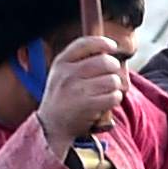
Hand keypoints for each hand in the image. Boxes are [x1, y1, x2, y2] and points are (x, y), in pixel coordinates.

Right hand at [33, 31, 130, 154]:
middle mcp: (68, 74)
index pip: (85, 44)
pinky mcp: (87, 105)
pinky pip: (114, 96)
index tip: (113, 46)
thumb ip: (80, 62)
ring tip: (105, 92)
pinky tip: (105, 103)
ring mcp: (77, 90)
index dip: (103, 43)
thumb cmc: (63, 97)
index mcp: (61, 62)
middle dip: (114, 69)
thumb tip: (107, 52)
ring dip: (115, 87)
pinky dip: (114, 99)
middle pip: (106, 62)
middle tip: (109, 78)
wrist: (52, 125)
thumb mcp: (62, 74)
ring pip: (113, 80)